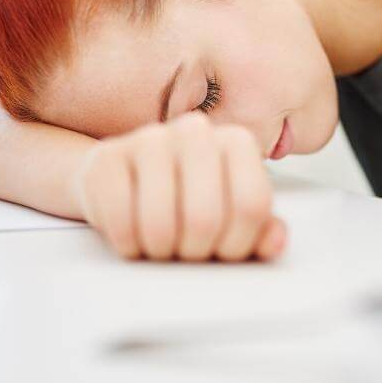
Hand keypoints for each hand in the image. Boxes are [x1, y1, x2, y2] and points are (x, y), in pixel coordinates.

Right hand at [72, 112, 285, 261]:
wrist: (125, 182)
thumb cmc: (186, 202)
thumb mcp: (231, 217)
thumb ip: (260, 231)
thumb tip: (274, 242)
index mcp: (236, 142)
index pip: (251, 205)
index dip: (238, 245)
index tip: (223, 251)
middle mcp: (196, 131)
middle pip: (206, 218)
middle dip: (195, 251)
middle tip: (187, 251)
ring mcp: (149, 139)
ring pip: (161, 224)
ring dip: (159, 251)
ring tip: (161, 244)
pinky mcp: (107, 158)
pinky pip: (120, 220)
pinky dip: (127, 243)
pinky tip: (133, 235)